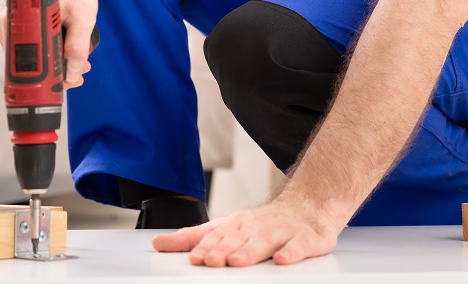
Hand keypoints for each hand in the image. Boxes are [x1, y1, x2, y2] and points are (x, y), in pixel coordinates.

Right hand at [0, 0, 98, 88]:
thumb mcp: (83, 14)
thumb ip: (78, 45)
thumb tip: (72, 74)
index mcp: (17, 18)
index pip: (26, 61)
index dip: (45, 77)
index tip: (63, 85)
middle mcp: (7, 23)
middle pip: (26, 63)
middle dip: (55, 73)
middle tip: (79, 75)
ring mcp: (9, 27)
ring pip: (29, 58)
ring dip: (54, 65)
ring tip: (79, 63)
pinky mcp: (15, 28)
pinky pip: (29, 49)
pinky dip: (48, 54)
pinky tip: (65, 53)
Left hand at [151, 199, 341, 266]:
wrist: (308, 205)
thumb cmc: (264, 223)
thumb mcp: (227, 226)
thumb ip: (194, 237)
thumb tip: (158, 243)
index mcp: (237, 225)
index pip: (218, 236)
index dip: (206, 247)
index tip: (193, 257)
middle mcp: (257, 227)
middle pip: (239, 238)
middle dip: (223, 250)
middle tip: (210, 261)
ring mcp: (282, 232)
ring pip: (265, 241)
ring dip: (250, 250)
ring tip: (237, 261)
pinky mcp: (307, 239)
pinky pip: (299, 246)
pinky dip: (290, 252)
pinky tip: (281, 260)